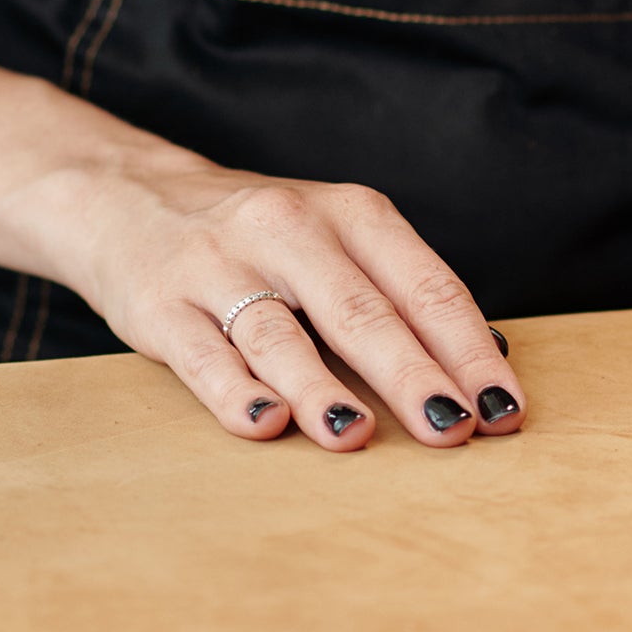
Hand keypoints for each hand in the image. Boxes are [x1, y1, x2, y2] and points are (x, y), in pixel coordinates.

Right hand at [34, 144, 521, 449]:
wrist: (127, 197)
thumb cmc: (260, 239)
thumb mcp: (337, 239)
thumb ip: (402, 294)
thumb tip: (489, 360)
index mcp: (352, 214)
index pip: (425, 287)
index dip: (468, 351)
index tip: (504, 409)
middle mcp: (289, 231)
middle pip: (361, 311)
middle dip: (412, 374)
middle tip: (454, 428)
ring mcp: (221, 266)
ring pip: (278, 334)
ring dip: (320, 388)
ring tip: (356, 434)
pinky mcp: (161, 305)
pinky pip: (203, 354)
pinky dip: (233, 391)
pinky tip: (264, 423)